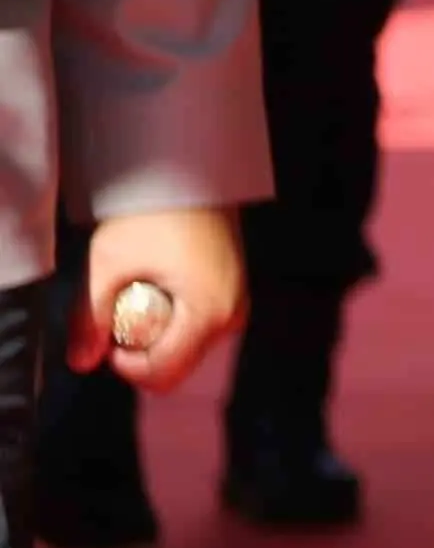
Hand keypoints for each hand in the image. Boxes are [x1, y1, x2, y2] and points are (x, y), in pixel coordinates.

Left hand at [73, 206, 242, 391]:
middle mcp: (231, 314)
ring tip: (139, 295)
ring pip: (188, 347)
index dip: (126, 365)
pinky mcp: (233, 292)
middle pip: (178, 364)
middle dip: (142, 350)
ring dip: (157, 335)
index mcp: (208, 312)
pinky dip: (173, 320)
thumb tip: (82, 360)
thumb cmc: (155, 212)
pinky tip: (158, 288)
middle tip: (120, 312)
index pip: (164, 372)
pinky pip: (200, 326)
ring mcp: (236, 303)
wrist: (189, 175)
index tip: (107, 337)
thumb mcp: (108, 264)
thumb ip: (92, 317)